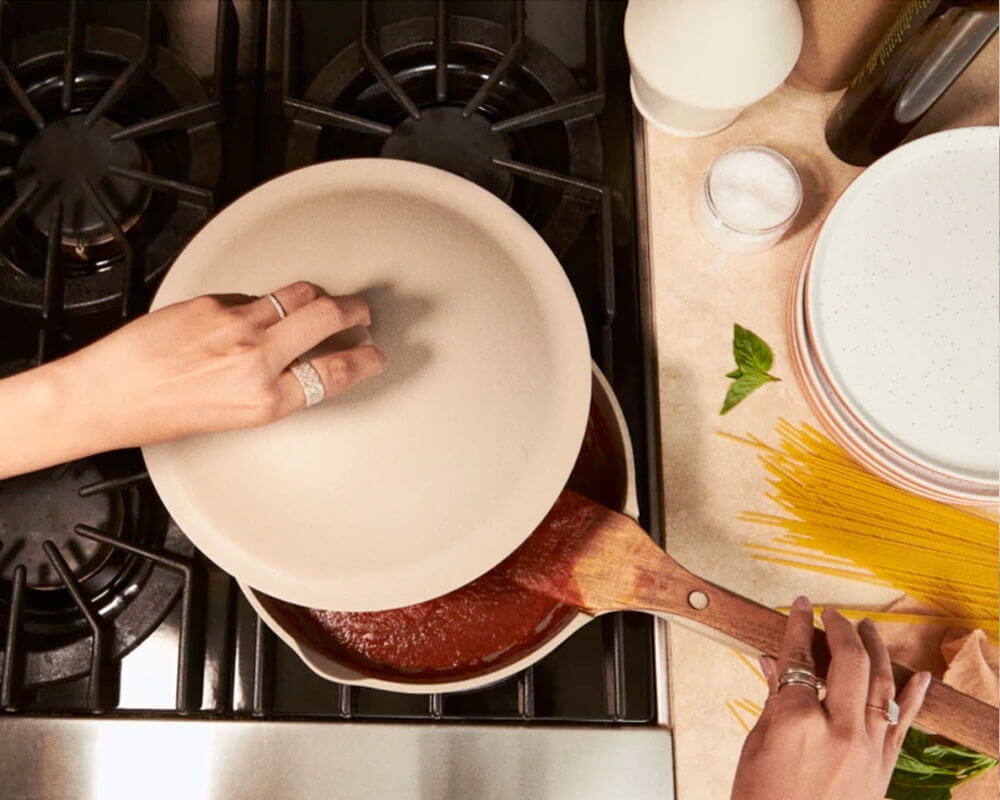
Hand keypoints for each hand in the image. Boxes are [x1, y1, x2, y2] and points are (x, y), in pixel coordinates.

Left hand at [0, 281, 384, 477]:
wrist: (108, 394)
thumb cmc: (161, 414)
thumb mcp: (233, 418)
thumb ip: (274, 387)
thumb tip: (302, 363)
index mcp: (265, 399)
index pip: (336, 372)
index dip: (364, 359)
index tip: (374, 354)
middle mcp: (256, 359)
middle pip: (327, 318)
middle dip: (355, 311)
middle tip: (361, 313)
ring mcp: (235, 324)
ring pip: (298, 294)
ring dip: (319, 296)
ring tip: (323, 299)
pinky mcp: (212, 301)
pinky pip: (254, 294)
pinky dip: (265, 300)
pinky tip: (259, 310)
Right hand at [731, 596, 931, 799]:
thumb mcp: (756, 745)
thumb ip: (773, 700)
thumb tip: (774, 665)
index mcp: (796, 721)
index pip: (799, 657)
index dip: (798, 626)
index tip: (799, 606)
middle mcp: (838, 731)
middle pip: (848, 662)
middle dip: (841, 629)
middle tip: (832, 614)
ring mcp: (866, 751)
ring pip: (881, 685)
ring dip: (876, 650)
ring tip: (867, 628)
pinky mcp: (882, 770)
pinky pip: (903, 724)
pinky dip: (913, 696)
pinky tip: (917, 673)